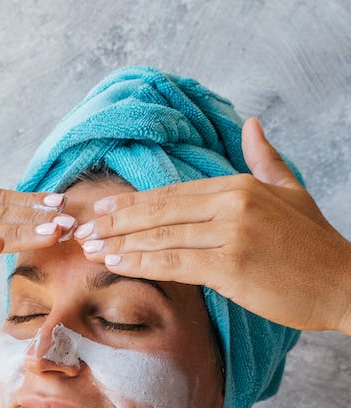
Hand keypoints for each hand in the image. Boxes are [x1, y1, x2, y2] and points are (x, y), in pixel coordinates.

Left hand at [74, 118, 350, 332]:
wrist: (344, 283)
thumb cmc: (315, 244)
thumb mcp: (290, 191)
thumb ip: (265, 159)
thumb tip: (252, 124)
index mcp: (240, 185)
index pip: (174, 192)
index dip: (134, 202)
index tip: (103, 208)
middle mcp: (232, 203)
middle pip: (160, 210)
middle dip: (116, 220)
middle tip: (81, 228)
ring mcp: (231, 234)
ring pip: (162, 236)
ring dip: (120, 242)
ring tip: (89, 247)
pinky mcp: (231, 266)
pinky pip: (175, 263)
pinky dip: (142, 262)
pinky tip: (117, 263)